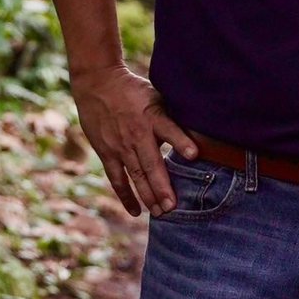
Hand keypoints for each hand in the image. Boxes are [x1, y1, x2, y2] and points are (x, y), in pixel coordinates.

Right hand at [71, 64, 198, 217]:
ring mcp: (120, 146)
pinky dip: (126, 196)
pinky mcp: (107, 153)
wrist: (98, 85)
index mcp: (153, 116)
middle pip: (151, 164)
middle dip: (162, 186)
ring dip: (148, 196)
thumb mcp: (158, 95)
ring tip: (161, 213)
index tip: (194, 154)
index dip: (181, 141)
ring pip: (136, 175)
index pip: (169, 129)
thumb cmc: (135, 91)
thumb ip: (173, 113)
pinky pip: (117, 179)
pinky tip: (136, 212)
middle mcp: (137, 134)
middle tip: (173, 207)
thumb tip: (200, 126)